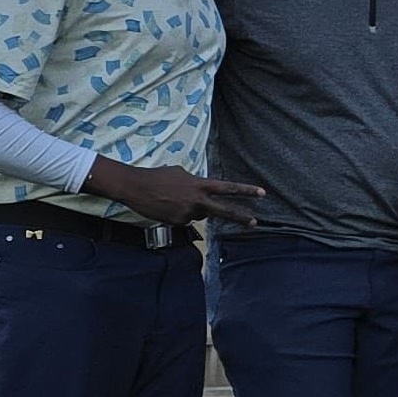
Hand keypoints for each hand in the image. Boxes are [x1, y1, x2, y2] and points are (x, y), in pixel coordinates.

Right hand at [84, 160, 263, 225]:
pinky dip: (178, 215)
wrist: (135, 186)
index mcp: (199, 185)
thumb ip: (196, 184)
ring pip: (198, 214)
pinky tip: (165, 207)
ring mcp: (188, 213)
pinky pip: (184, 220)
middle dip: (240, 217)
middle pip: (223, 210)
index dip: (245, 190)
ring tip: (172, 199)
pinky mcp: (177, 223)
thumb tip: (202, 193)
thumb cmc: (157, 177)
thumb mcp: (181, 174)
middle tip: (254, 222)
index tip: (262, 193)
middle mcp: (197, 201)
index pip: (227, 188)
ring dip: (190, 209)